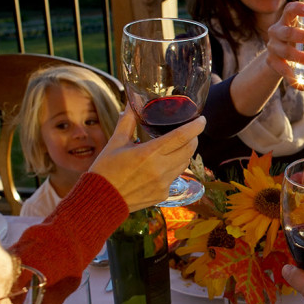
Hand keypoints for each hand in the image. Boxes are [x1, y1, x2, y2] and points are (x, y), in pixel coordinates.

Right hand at [89, 109, 204, 210]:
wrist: (100, 200)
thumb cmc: (105, 169)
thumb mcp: (115, 143)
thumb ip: (127, 122)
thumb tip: (131, 104)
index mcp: (149, 153)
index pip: (181, 136)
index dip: (196, 127)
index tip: (202, 120)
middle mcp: (160, 168)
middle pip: (188, 149)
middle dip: (194, 138)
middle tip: (192, 131)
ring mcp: (163, 183)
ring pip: (184, 163)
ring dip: (186, 152)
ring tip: (180, 144)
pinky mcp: (163, 194)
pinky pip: (175, 177)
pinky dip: (174, 167)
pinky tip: (165, 163)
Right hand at [265, 1, 303, 86]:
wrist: (276, 56)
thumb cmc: (297, 39)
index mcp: (286, 20)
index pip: (289, 10)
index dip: (297, 8)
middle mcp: (276, 32)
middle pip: (288, 33)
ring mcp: (273, 47)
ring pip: (286, 52)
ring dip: (302, 57)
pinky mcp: (272, 62)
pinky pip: (283, 71)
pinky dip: (293, 79)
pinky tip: (303, 86)